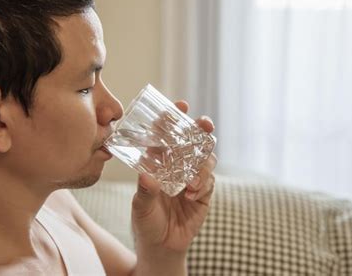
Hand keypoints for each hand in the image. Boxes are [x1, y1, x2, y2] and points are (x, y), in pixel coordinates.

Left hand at [130, 100, 216, 253]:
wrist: (162, 245)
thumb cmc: (146, 221)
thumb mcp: (140, 206)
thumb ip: (145, 192)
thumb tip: (146, 176)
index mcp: (159, 161)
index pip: (168, 134)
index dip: (174, 118)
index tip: (180, 105)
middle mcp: (178, 164)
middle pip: (194, 140)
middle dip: (201, 128)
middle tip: (204, 123)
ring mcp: (193, 176)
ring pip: (206, 158)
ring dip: (202, 164)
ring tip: (191, 182)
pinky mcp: (204, 191)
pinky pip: (210, 181)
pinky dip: (203, 184)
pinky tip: (192, 194)